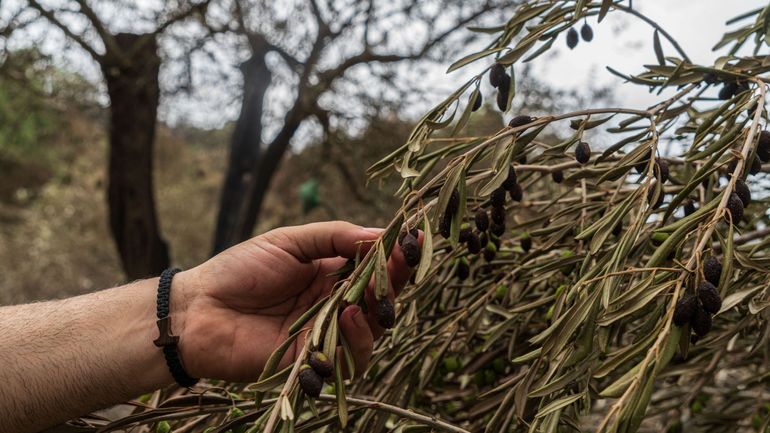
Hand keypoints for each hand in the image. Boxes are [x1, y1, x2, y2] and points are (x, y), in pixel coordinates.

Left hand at [173, 221, 415, 381]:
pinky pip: (349, 357)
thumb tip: (382, 233)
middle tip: (401, 263)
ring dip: (379, 310)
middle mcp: (333, 305)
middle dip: (394, 281)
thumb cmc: (239, 269)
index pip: (373, 267)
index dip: (394, 256)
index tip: (413, 239)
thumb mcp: (289, 240)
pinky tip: (348, 314)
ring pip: (373, 331)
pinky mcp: (313, 361)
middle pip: (380, 300)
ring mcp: (325, 334)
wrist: (198, 309)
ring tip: (372, 291)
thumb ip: (335, 237)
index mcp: (330, 274)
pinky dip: (357, 338)